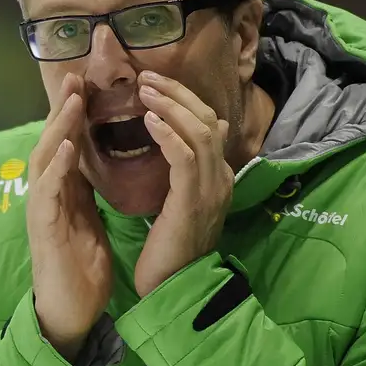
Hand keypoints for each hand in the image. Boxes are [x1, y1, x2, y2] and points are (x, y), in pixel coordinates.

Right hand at [27, 73, 113, 361]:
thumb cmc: (81, 269)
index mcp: (63, 193)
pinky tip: (66, 146)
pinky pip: (47, 192)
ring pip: (44, 160)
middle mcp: (48, 195)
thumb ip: (86, 192)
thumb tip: (94, 165)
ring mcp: (42, 210)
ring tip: (72, 100)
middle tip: (76, 76)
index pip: (67, 145)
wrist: (70, 310)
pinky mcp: (43, 228)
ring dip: (57, 128)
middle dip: (63, 110)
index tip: (90, 84)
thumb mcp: (89, 221)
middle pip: (51, 143)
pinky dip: (56, 167)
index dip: (77, 115)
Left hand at [133, 71, 233, 297]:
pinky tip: (149, 120)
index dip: (183, 101)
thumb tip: (176, 146)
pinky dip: (168, 133)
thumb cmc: (166, 252)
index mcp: (217, 179)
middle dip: (177, 94)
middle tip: (146, 77)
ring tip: (144, 90)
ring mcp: (212, 189)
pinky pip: (186, 157)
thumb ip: (180, 176)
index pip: (208, 125)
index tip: (154, 86)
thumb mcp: (176, 206)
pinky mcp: (193, 201)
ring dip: (171, 106)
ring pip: (199, 132)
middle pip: (207, 120)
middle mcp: (221, 178)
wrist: (172, 288)